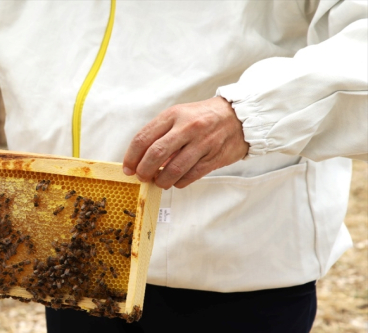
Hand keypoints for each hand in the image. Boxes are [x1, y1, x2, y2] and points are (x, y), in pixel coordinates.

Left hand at [122, 97, 248, 188]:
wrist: (239, 116)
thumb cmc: (203, 117)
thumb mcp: (179, 115)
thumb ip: (160, 134)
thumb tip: (139, 159)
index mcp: (173, 115)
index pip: (143, 138)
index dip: (131, 157)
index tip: (128, 168)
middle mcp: (187, 128)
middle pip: (155, 154)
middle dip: (143, 171)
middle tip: (142, 176)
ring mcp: (202, 143)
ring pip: (173, 170)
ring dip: (161, 180)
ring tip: (158, 181)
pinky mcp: (213, 158)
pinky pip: (190, 177)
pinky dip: (178, 182)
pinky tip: (175, 180)